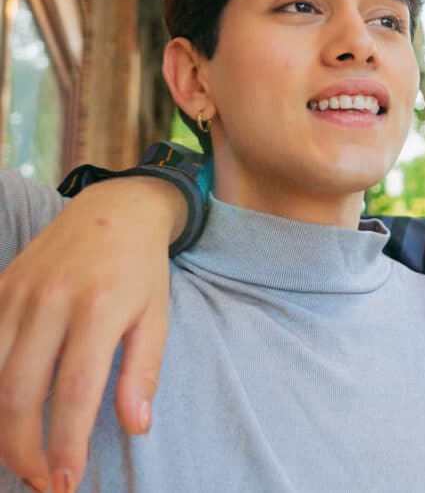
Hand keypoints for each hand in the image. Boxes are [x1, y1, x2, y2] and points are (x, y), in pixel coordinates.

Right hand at [0, 177, 182, 491]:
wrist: (114, 209)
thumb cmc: (141, 269)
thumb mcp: (157, 316)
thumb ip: (143, 372)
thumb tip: (136, 427)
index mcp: (100, 308)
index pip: (75, 390)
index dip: (67, 441)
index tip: (67, 479)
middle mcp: (52, 300)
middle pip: (20, 391)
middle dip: (23, 448)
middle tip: (41, 481)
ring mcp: (18, 294)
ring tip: (18, 458)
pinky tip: (0, 416)